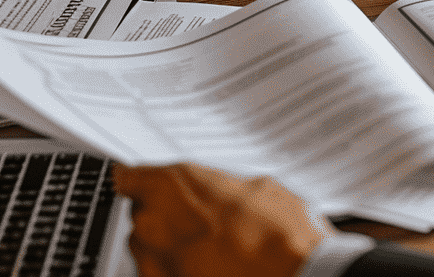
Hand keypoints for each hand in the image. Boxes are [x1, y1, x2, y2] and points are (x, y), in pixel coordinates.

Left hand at [113, 163, 334, 276]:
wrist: (293, 276)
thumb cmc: (278, 232)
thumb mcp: (257, 187)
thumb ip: (224, 188)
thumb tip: (223, 193)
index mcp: (171, 187)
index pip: (129, 178)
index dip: (139, 181)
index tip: (143, 182)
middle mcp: (155, 226)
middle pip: (142, 214)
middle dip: (166, 214)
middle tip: (203, 216)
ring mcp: (156, 267)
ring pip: (148, 250)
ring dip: (169, 245)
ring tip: (209, 246)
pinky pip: (159, 276)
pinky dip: (177, 272)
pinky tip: (207, 268)